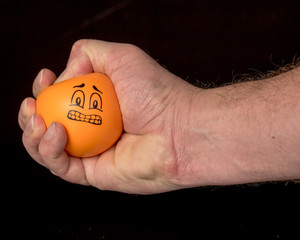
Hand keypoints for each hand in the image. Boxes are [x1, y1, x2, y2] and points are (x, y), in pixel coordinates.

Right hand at [18, 40, 196, 193]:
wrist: (179, 130)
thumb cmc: (155, 93)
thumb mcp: (122, 58)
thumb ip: (89, 53)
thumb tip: (64, 72)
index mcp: (98, 103)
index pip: (60, 98)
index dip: (45, 89)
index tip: (44, 78)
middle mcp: (93, 128)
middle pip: (48, 124)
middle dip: (31, 114)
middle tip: (32, 105)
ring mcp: (92, 152)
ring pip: (48, 148)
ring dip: (33, 134)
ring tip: (39, 119)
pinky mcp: (93, 174)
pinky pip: (61, 167)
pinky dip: (49, 150)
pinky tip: (55, 131)